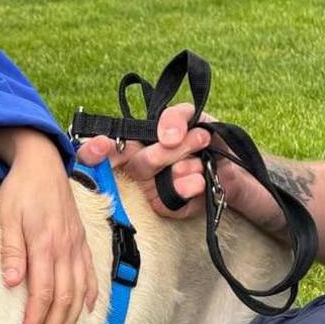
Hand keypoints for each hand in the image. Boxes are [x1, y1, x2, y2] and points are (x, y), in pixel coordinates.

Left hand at [0, 127, 97, 323]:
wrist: (43, 162)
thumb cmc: (21, 188)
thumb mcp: (7, 215)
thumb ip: (11, 249)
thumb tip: (10, 282)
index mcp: (45, 243)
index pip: (43, 292)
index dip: (36, 318)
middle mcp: (65, 248)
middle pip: (64, 298)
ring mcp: (77, 245)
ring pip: (79, 291)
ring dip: (70, 319)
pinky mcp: (81, 240)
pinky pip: (91, 273)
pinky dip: (91, 295)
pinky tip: (87, 310)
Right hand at [75, 101, 215, 219]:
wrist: (233, 165)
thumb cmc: (202, 137)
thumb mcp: (190, 116)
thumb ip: (174, 116)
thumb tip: (165, 136)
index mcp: (133, 142)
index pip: (97, 149)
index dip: (91, 150)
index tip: (100, 146)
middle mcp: (134, 166)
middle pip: (134, 161)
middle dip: (168, 151)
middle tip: (199, 138)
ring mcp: (148, 189)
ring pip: (153, 179)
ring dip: (184, 164)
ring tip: (202, 156)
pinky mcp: (164, 207)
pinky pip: (168, 200)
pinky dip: (188, 186)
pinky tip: (200, 180)